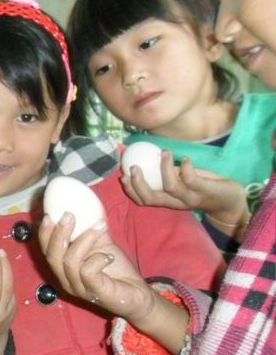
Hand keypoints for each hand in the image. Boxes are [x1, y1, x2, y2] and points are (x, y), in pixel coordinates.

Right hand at [38, 213, 155, 323]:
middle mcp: (66, 280)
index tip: (49, 215)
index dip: (44, 234)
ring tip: (99, 226)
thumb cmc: (116, 270)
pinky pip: (88, 272)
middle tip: (69, 215)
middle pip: (52, 257)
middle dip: (59, 233)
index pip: (46, 251)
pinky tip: (108, 255)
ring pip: (70, 262)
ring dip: (84, 239)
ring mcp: (80, 289)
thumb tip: (86, 205)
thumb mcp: (100, 245)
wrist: (137, 295)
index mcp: (63, 269)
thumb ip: (89, 230)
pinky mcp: (95, 293)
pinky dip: (97, 258)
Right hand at [123, 152, 248, 234]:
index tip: (123, 176)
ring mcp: (191, 197)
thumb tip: (150, 156)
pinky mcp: (205, 191)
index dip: (131, 190)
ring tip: (164, 152)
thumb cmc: (204, 187)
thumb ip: (168, 175)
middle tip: (134, 166)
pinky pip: (192, 180)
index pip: (144, 200)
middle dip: (139, 184)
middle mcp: (177, 202)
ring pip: (171, 187)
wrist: (231, 200)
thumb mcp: (183, 183)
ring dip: (164, 169)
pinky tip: (186, 158)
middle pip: (152, 198)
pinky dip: (186, 168)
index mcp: (168, 201)